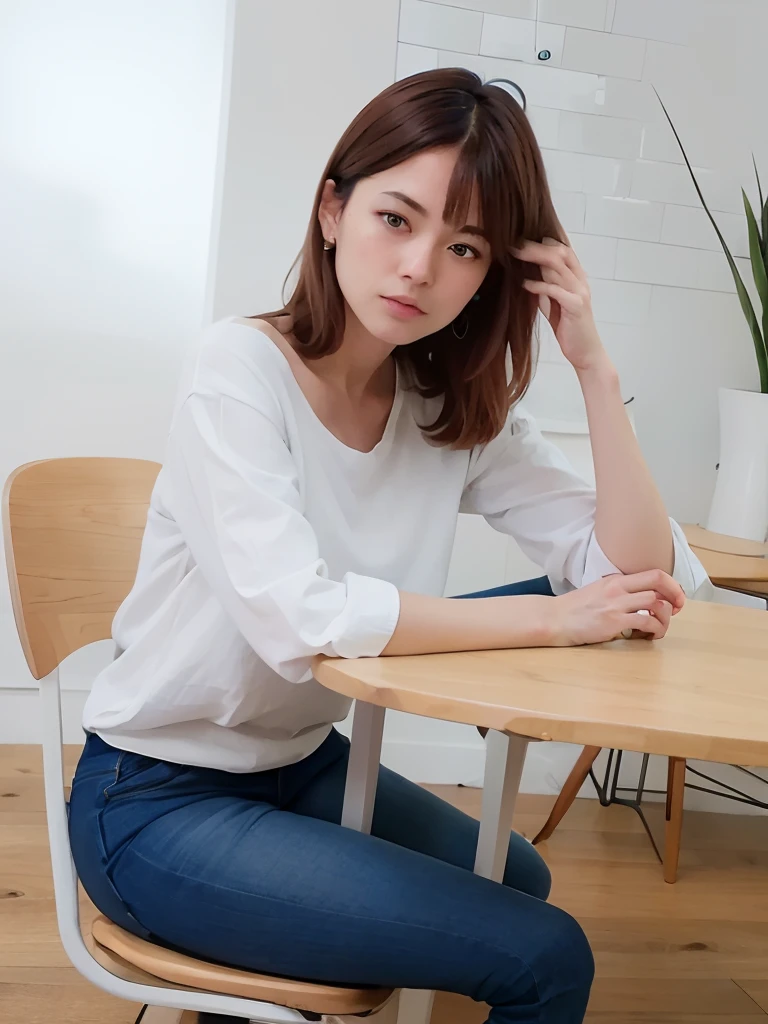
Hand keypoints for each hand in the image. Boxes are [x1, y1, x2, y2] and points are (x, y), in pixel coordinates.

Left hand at [513, 237, 606, 372]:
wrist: (586, 352)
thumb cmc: (569, 328)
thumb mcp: (553, 305)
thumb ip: (544, 289)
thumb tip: (525, 276)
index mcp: (577, 278)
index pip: (564, 250)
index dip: (546, 240)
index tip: (525, 234)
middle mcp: (581, 281)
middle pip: (560, 253)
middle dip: (537, 246)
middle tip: (515, 243)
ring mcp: (580, 292)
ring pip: (558, 267)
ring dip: (535, 259)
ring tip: (516, 255)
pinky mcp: (576, 306)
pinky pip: (555, 290)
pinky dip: (539, 286)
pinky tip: (525, 284)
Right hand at [549, 570, 684, 646]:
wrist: (554, 619)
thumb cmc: (574, 609)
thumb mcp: (598, 591)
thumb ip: (618, 592)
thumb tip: (639, 600)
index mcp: (615, 580)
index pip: (653, 573)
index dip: (671, 584)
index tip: (675, 597)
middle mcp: (618, 588)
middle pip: (658, 582)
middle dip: (675, 595)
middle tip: (678, 609)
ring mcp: (616, 604)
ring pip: (656, 603)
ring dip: (665, 617)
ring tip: (659, 628)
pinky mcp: (614, 622)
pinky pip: (646, 622)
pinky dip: (655, 629)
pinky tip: (650, 636)